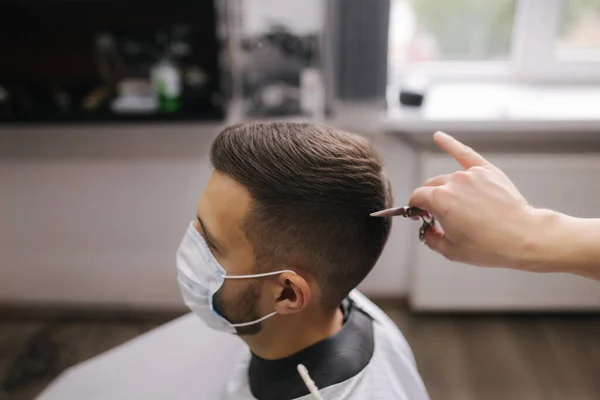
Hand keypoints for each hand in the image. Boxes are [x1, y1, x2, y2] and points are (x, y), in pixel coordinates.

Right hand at [409, 132, 537, 267]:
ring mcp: (471, 175)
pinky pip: (465, 153)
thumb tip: (427, 230)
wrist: (522, 237)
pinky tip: (438, 137)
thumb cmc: (489, 246)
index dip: (416, 208)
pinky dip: (450, 144)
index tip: (420, 215)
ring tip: (458, 206)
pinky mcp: (487, 171)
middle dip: (430, 199)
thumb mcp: (451, 251)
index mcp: (438, 200)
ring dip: (447, 189)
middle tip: (438, 215)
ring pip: (448, 178)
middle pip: (431, 186)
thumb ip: (430, 238)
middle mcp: (452, 182)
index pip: (417, 197)